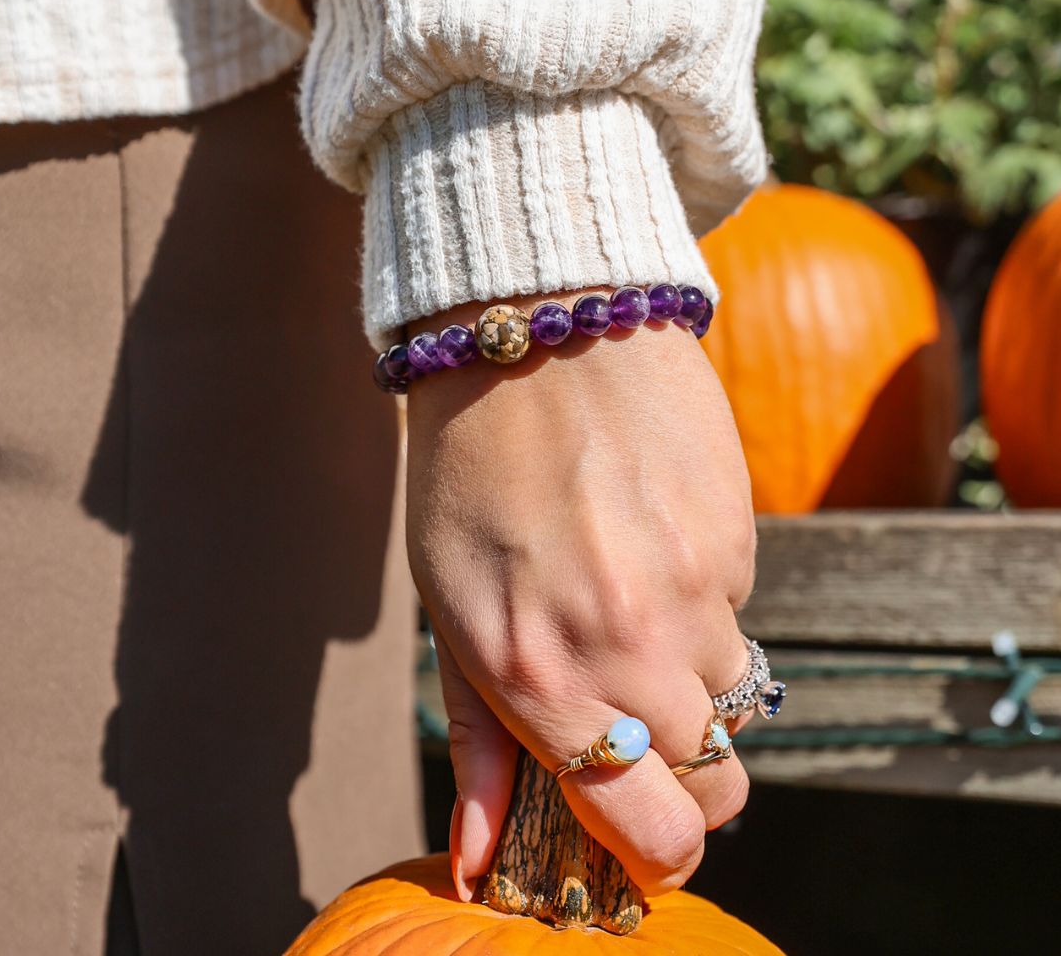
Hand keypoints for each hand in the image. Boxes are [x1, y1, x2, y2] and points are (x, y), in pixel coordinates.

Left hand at [406, 289, 756, 899]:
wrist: (536, 328)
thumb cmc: (467, 471)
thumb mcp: (447, 604)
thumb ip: (478, 738)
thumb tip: (487, 857)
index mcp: (538, 673)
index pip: (652, 826)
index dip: (661, 853)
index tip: (650, 838)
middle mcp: (628, 642)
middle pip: (716, 780)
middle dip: (684, 771)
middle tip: (638, 715)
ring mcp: (693, 586)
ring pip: (732, 694)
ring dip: (690, 676)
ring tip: (629, 598)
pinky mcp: (735, 532)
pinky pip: (738, 608)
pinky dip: (702, 600)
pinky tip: (651, 537)